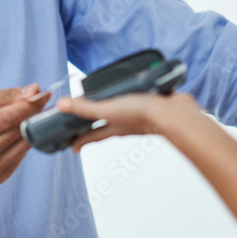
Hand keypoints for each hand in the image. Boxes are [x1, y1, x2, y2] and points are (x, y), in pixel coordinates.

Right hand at [0, 85, 49, 184]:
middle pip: (23, 130)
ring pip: (27, 144)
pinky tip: (9, 137)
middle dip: (33, 114)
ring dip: (29, 129)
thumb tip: (34, 91)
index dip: (32, 104)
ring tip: (20, 119)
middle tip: (36, 103)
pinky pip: (21, 155)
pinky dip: (20, 143)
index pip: (13, 116)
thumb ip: (6, 95)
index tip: (44, 94)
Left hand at [57, 92, 205, 151]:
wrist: (173, 114)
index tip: (71, 146)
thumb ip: (86, 108)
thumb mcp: (108, 109)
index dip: (80, 141)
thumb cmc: (143, 116)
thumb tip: (62, 106)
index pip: (91, 137)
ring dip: (113, 110)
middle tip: (85, 124)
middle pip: (105, 126)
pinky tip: (133, 91)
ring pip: (122, 114)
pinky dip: (132, 99)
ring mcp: (139, 116)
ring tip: (107, 103)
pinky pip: (138, 103)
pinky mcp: (151, 105)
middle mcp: (125, 124)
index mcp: (113, 128)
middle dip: (95, 125)